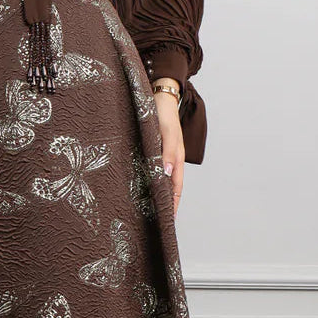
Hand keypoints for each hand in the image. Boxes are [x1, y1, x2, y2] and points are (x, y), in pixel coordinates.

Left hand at [152, 90, 184, 215]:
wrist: (158, 95)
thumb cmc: (162, 113)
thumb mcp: (166, 133)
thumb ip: (167, 153)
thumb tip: (167, 174)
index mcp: (176, 158)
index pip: (176, 189)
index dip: (173, 205)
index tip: (168, 222)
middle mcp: (170, 160)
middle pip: (169, 188)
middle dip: (165, 205)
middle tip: (157, 223)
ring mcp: (161, 155)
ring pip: (160, 180)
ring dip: (156, 194)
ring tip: (148, 211)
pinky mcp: (152, 150)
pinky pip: (152, 170)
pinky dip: (150, 181)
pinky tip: (140, 187)